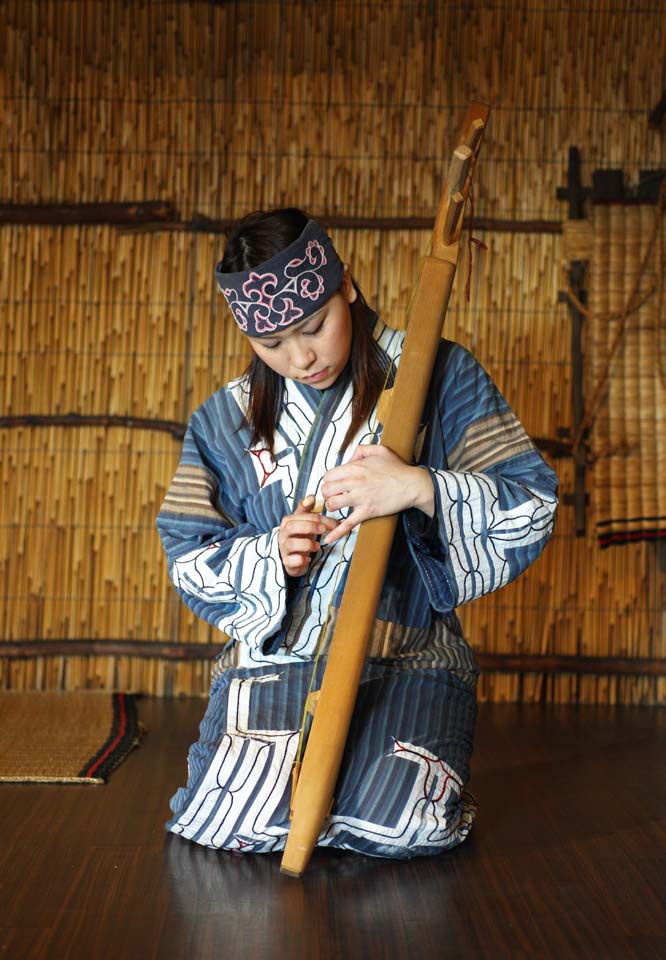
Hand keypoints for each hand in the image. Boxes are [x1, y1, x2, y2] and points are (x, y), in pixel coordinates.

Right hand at [278, 495, 339, 576]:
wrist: (289, 556)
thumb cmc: (298, 536)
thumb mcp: (302, 521)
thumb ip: (306, 509)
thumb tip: (311, 496)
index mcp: (288, 522)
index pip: (302, 516)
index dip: (320, 518)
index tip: (335, 524)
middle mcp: (283, 534)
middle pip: (292, 527)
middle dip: (309, 527)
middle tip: (323, 530)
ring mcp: (284, 548)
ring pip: (291, 544)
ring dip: (306, 544)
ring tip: (317, 546)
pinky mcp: (286, 562)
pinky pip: (290, 560)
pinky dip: (300, 559)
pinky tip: (308, 559)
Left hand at [320, 444, 434, 545]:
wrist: (413, 484)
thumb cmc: (397, 468)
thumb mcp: (379, 450)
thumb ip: (360, 450)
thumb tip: (349, 459)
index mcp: (355, 467)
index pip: (328, 475)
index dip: (330, 480)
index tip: (336, 483)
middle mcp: (355, 482)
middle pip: (326, 490)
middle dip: (328, 493)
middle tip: (335, 494)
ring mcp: (360, 498)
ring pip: (332, 504)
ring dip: (332, 506)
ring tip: (338, 505)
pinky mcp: (367, 512)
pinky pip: (348, 523)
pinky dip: (337, 532)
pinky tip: (328, 539)